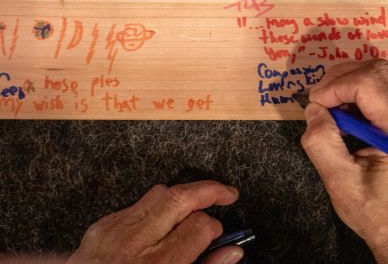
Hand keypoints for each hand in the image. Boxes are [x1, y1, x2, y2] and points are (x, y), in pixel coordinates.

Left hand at [67, 181, 243, 263]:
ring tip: (196, 206)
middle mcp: (134, 244)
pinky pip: (135, 206)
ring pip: (158, 193)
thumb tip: (232, 252)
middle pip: (180, 197)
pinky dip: (154, 210)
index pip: (199, 227)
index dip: (216, 227)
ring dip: (182, 196)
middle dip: (209, 190)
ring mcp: (114, 231)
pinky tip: (161, 224)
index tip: (219, 234)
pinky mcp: (100, 227)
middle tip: (226, 193)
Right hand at [301, 59, 387, 263]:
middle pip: (379, 70)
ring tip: (333, 109)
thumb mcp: (340, 183)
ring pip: (386, 76)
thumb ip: (322, 141)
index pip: (368, 82)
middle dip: (342, 78)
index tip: (314, 104)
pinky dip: (366, 95)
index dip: (334, 85)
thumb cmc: (380, 216)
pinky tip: (352, 118)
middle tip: (319, 101)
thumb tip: (313, 109)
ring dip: (354, 84)